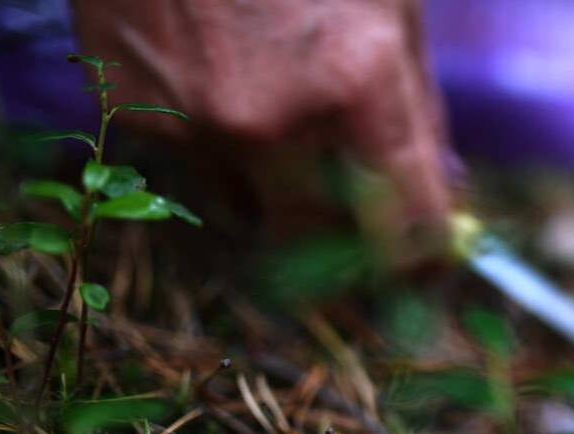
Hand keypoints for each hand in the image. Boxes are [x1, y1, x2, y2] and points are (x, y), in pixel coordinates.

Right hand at [72, 0, 449, 232]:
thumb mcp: (392, 9)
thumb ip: (419, 110)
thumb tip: (442, 189)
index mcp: (358, 81)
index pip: (409, 222)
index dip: (427, 257)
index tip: (430, 268)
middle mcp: (274, 118)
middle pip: (323, 239)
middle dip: (346, 238)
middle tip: (356, 220)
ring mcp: (195, 121)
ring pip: (249, 210)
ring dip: (277, 192)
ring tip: (280, 119)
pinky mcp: (132, 113)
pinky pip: (192, 163)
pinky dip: (214, 142)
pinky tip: (216, 78)